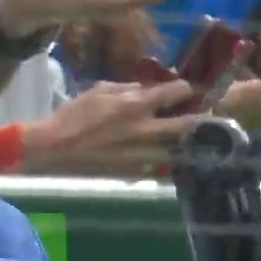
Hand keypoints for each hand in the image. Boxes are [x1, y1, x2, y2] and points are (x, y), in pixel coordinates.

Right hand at [22, 80, 201, 175]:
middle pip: (187, 125)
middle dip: (201, 118)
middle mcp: (145, 131)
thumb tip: (150, 88)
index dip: (186, 88)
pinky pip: (162, 163)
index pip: (174, 93)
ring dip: (186, 141)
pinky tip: (165, 152)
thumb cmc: (73, 115)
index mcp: (134, 106)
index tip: (189, 89)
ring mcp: (144, 154)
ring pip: (179, 148)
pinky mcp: (139, 171)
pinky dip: (167, 156)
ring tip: (189, 136)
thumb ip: (129, 88)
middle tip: (206, 114)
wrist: (54, 150)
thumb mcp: (99, 90)